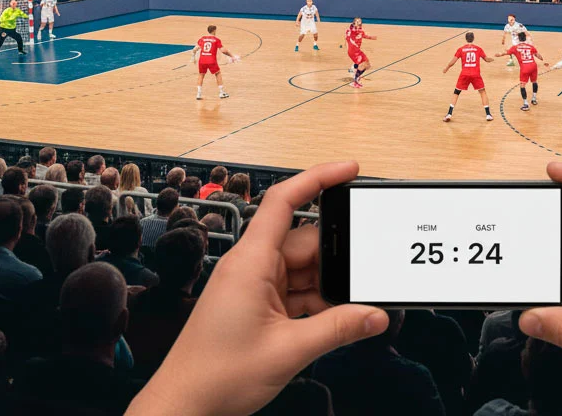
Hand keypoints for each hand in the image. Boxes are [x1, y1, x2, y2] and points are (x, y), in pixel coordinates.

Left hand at [127, 161, 386, 415]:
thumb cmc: (216, 376)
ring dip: (329, 286)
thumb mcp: (289, 351)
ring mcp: (254, 286)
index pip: (284, 201)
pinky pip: (297, 291)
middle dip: (338, 257)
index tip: (349, 169)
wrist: (185, 405)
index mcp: (251, 262)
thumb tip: (375, 315)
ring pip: (305, 270)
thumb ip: (338, 329)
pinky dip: (318, 302)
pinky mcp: (257, 305)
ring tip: (354, 304)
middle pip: (306, 242)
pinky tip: (337, 318)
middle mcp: (251, 267)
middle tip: (369, 270)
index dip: (318, 178)